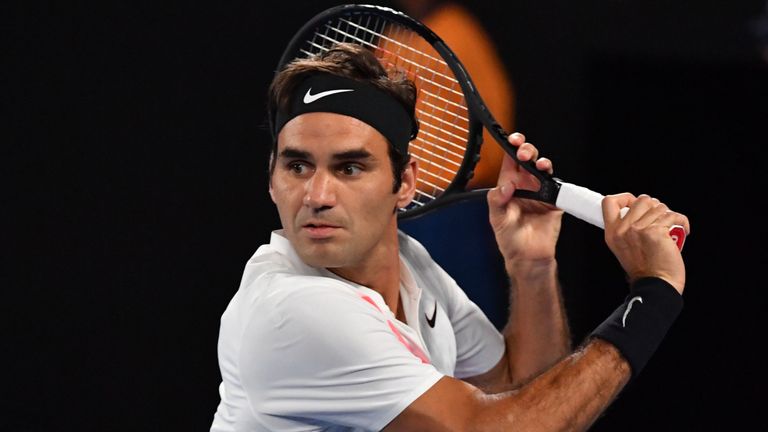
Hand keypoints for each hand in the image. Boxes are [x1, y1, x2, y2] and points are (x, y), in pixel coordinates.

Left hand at [487, 133, 563, 265]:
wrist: (528, 257)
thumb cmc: (510, 239)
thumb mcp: (496, 218)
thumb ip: (497, 200)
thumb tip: (504, 186)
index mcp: (508, 186)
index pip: (509, 161)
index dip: (511, 147)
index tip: (511, 140)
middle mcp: (525, 186)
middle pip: (527, 159)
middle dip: (526, 150)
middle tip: (523, 152)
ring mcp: (540, 192)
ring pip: (543, 168)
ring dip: (541, 161)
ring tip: (537, 164)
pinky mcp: (554, 200)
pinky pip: (556, 185)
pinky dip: (552, 178)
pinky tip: (547, 177)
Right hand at [602, 193, 689, 293]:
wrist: (657, 285)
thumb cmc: (645, 269)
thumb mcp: (624, 247)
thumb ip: (626, 229)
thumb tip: (640, 209)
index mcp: (612, 233)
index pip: (609, 202)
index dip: (624, 198)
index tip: (634, 204)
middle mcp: (623, 229)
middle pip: (640, 199)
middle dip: (654, 206)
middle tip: (658, 219)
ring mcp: (638, 230)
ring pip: (659, 206)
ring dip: (668, 214)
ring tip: (669, 227)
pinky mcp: (656, 232)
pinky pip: (673, 215)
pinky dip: (681, 221)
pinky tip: (683, 229)